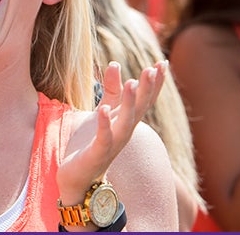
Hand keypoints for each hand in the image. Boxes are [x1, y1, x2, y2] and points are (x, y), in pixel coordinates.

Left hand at [58, 62, 163, 200]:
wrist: (77, 178)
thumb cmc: (91, 143)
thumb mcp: (102, 111)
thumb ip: (111, 90)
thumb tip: (115, 63)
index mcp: (126, 121)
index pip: (145, 100)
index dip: (154, 83)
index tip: (162, 62)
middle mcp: (124, 132)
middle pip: (140, 109)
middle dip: (147, 90)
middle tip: (153, 69)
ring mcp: (112, 144)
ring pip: (126, 123)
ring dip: (130, 103)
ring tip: (132, 82)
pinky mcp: (97, 154)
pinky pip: (103, 139)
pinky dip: (105, 124)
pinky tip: (103, 109)